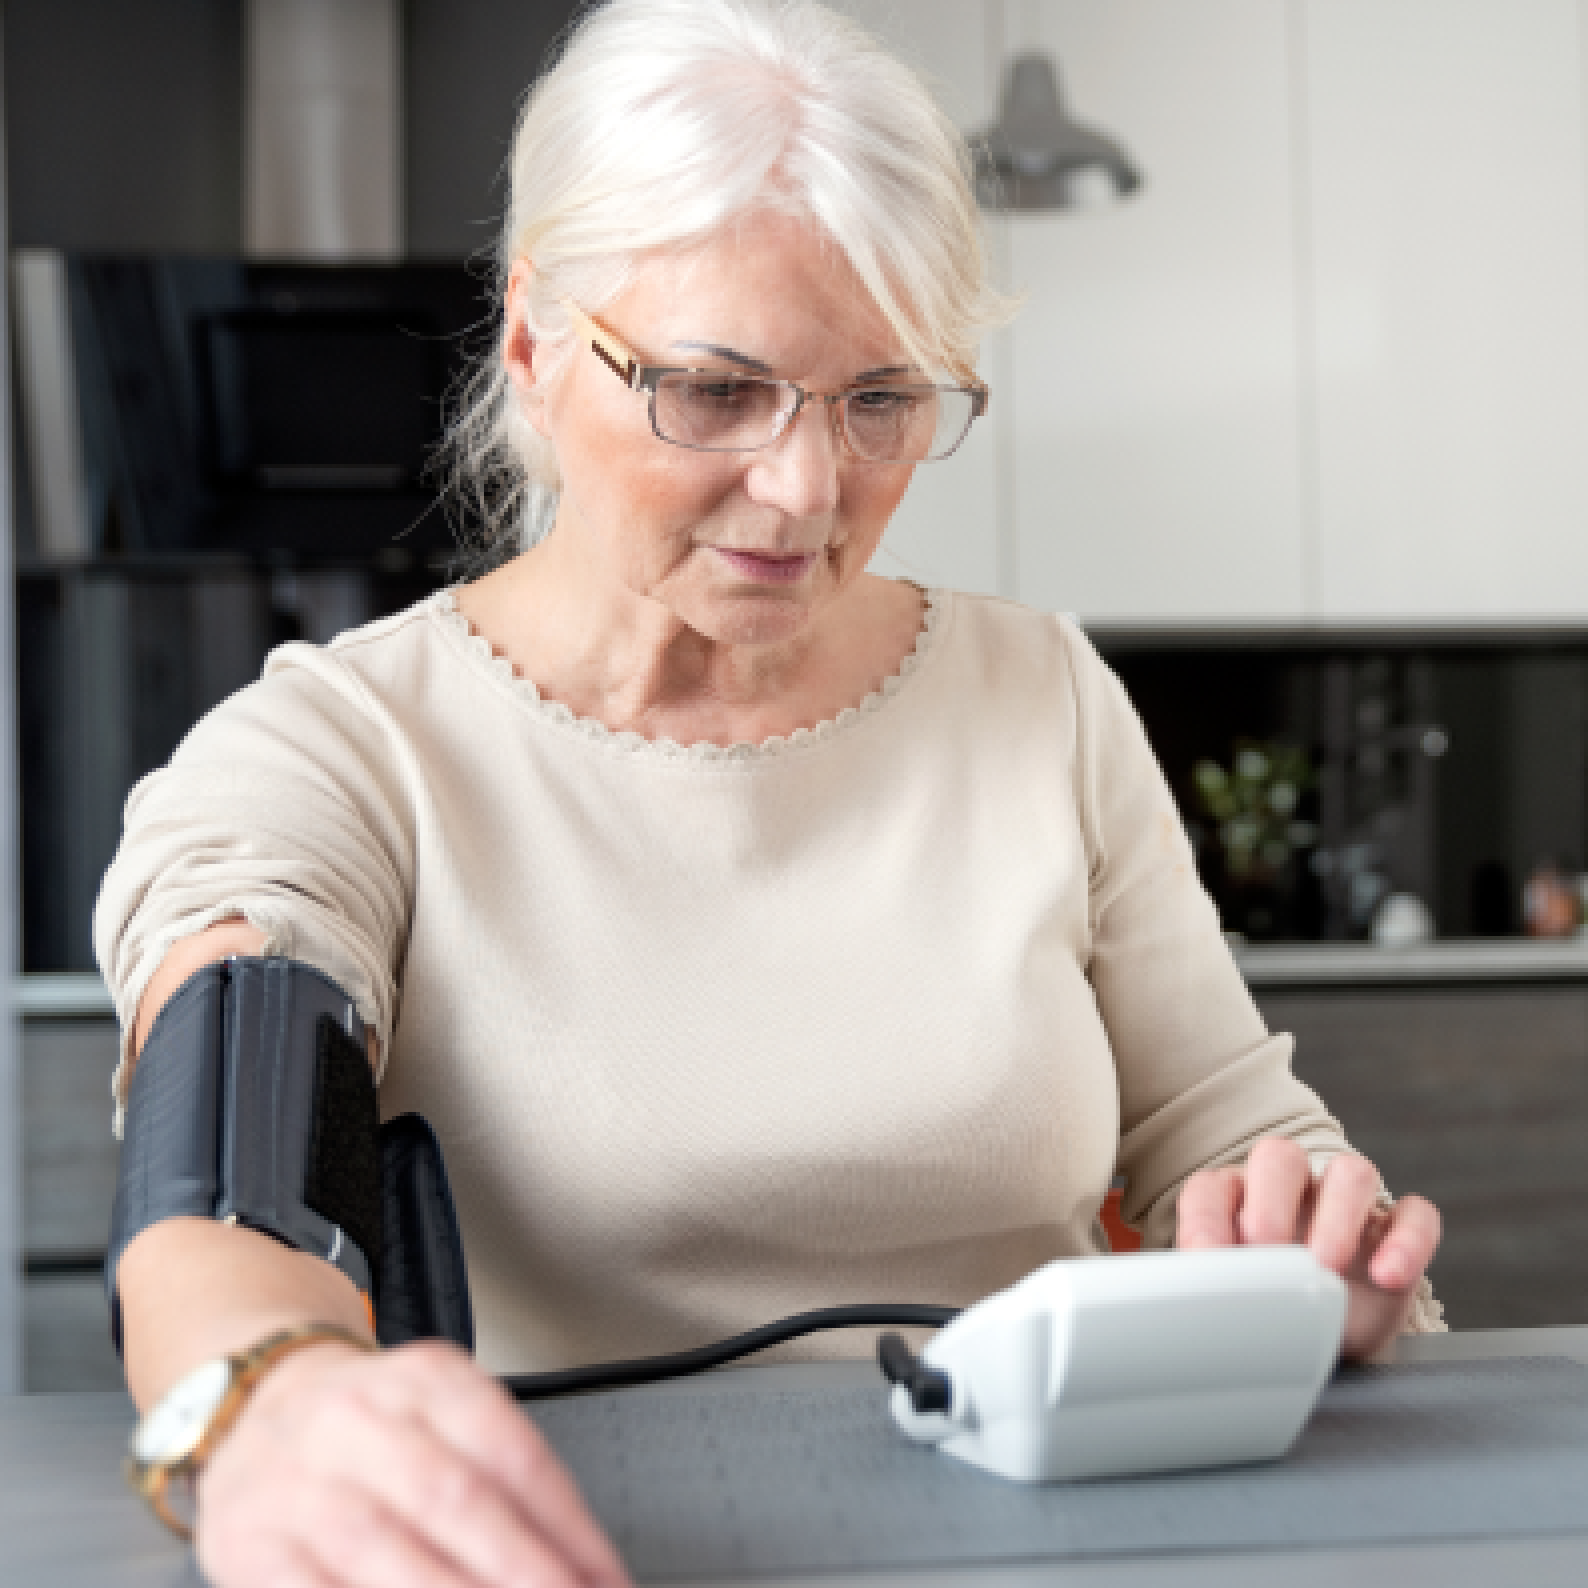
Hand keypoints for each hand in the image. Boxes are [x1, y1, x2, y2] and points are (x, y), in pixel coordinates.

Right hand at [195, 1339, 630, 1587]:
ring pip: (385, 1549)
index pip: (514, 1455)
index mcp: (429, 1381)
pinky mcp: (251, 1543)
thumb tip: (582, 1566)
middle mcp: (363, 1419)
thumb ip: (508, 1481)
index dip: (569, 1530)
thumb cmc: (370, 1424)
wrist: (251, 1404)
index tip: (606, 1583)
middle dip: (523, 1571)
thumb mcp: (444, 1414)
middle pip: (455, 1499)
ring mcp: (300, 1481)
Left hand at [1175, 1138, 1441, 1361]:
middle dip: (1271, 1200)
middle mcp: (1291, 1193)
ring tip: (1325, 1266)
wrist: (1332, 1351)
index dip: (1205, 1220)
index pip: (1211, 1190)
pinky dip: (1407, 1241)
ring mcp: (1347, 1207)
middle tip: (1266, 1249)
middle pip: (1280, 1158)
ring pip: (1350, 1173)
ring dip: (1339, 1215)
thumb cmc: (1275, 1315)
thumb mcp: (1241, 1307)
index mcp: (1238, 1203)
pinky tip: (1388, 1276)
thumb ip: (1218, 1294)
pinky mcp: (1396, 1233)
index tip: (1207, 1262)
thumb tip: (1189, 1303)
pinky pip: (1415, 1214)